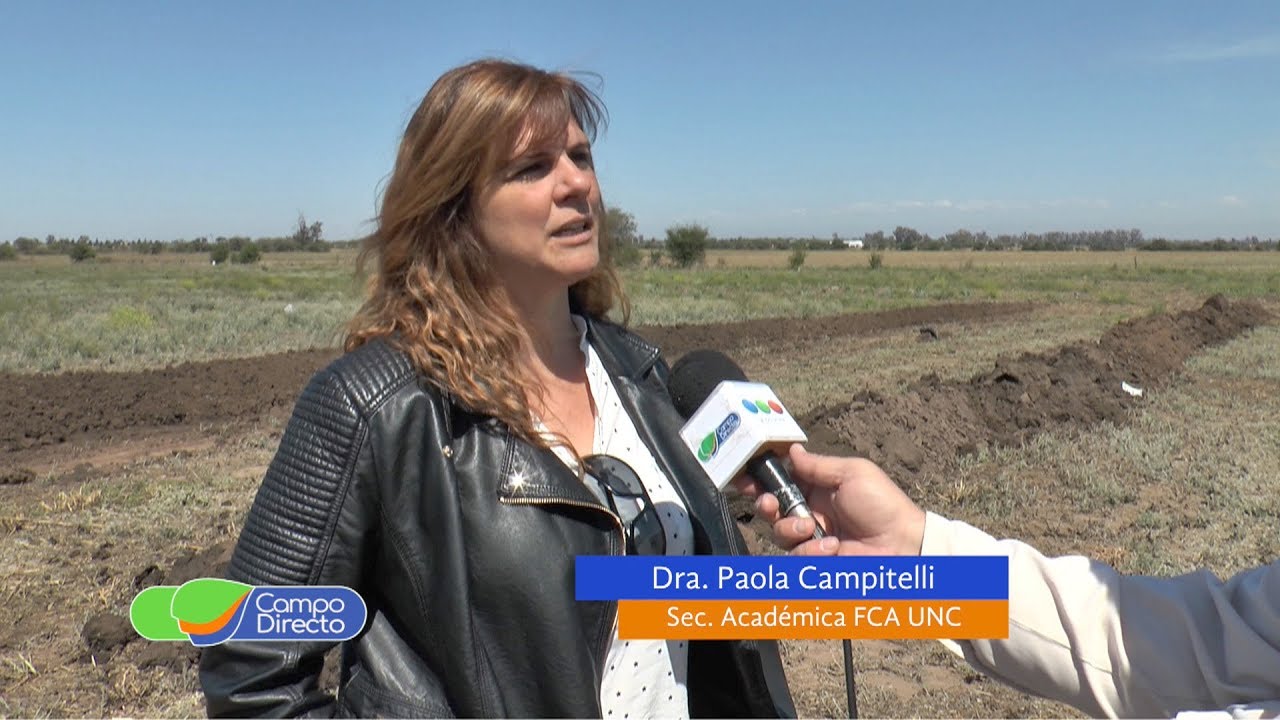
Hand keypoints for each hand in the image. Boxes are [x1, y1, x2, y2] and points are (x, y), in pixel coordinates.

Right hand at [733, 445, 925, 556]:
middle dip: (765, 505)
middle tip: (770, 505)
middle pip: (771, 510)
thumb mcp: (852, 473)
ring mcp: (813, 540)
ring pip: (779, 535)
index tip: (744, 477)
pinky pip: (797, 558)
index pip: (781, 482)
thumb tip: (792, 451)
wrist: (903, 545)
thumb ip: (817, 465)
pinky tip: (833, 548)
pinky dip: (812, 552)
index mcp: (818, 489)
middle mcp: (811, 513)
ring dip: (791, 530)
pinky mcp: (817, 562)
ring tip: (813, 529)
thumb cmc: (883, 504)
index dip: (761, 479)